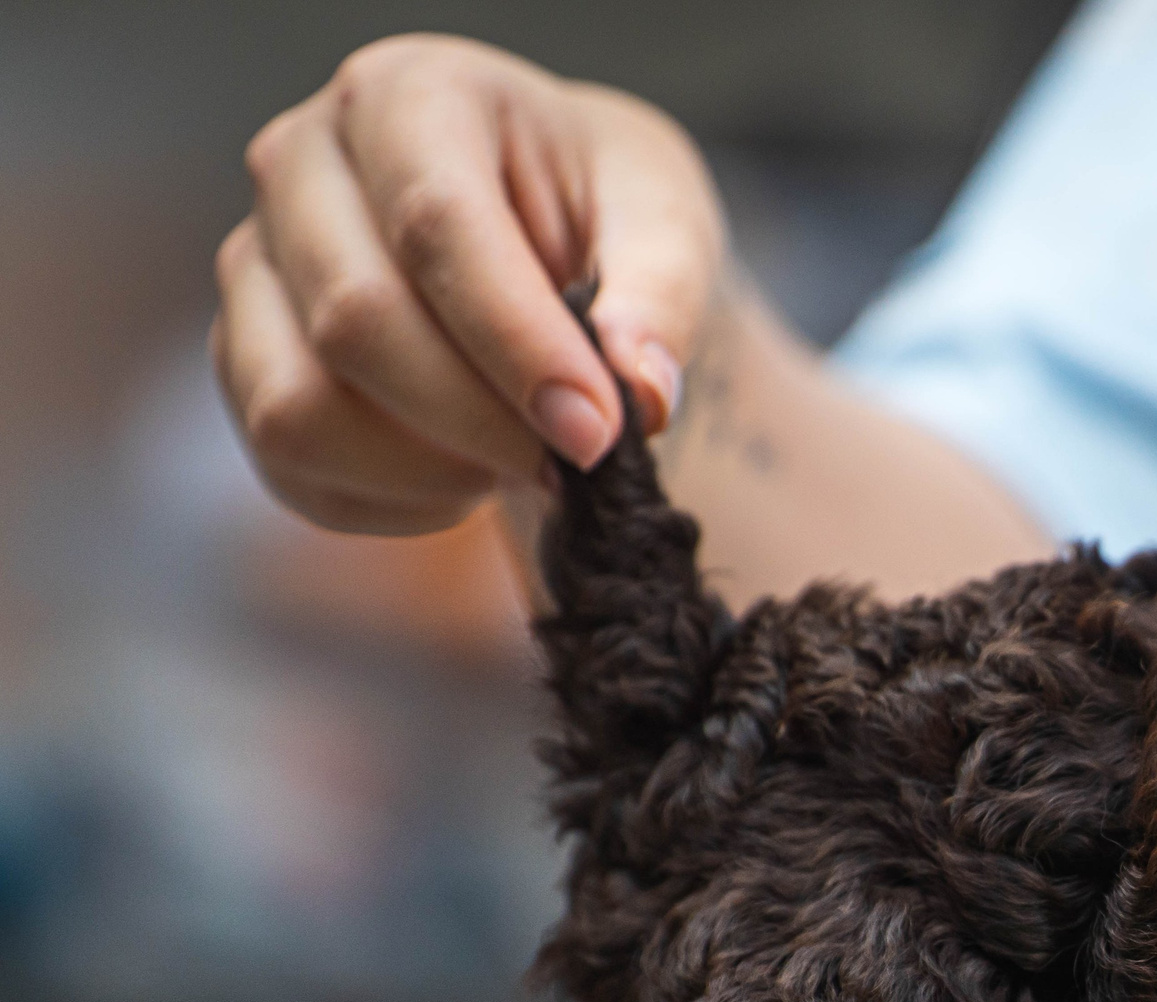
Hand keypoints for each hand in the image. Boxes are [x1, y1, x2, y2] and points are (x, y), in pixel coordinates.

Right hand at [212, 34, 724, 533]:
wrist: (550, 240)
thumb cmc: (602, 211)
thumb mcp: (664, 218)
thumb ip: (662, 294)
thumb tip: (640, 392)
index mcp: (409, 96)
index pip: (434, 224)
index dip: (519, 346)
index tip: (599, 433)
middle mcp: (301, 164)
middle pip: (355, 323)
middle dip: (481, 423)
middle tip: (575, 467)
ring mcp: (256, 264)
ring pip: (299, 407)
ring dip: (427, 470)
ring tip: (519, 461)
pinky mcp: (244, 357)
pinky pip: (294, 465)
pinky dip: (394, 502)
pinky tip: (467, 476)